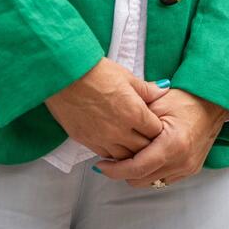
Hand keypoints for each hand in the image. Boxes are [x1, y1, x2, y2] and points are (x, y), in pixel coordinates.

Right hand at [44, 58, 170, 159]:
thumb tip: (163, 89)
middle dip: (147, 143)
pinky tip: (114, 145)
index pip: (156, 131)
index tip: (155, 125)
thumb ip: (146, 88)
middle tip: (145, 137)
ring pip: (125, 157)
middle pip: (143, 148)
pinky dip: (112, 153)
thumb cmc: (95, 71)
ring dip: (130, 151)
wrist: (66, 74)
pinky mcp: (87, 141)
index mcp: (135, 112)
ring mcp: (103, 138)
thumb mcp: (125, 75)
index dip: (158, 129)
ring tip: (130, 143)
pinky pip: (106, 155)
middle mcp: (121, 130)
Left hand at [92, 89, 228, 187]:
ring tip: (126, 156)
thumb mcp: (157, 103)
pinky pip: (163, 179)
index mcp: (172, 145)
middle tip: (110, 159)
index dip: (115, 169)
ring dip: (137, 173)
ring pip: (151, 182)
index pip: (137, 168)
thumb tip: (111, 130)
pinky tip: (143, 157)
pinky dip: (150, 172)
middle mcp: (182, 162)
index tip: (101, 165)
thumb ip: (136, 119)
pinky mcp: (190, 170)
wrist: (211, 103)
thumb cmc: (185, 99)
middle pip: (142, 180)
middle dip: (123, 172)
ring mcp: (188, 169)